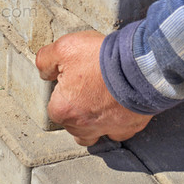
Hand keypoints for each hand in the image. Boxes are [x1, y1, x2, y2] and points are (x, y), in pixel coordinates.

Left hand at [36, 31, 152, 143]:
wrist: (139, 65)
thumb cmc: (100, 58)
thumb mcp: (63, 48)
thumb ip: (45, 60)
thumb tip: (44, 72)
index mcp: (63, 110)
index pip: (54, 108)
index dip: (62, 93)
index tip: (71, 80)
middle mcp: (83, 126)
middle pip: (72, 125)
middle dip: (75, 111)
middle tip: (85, 90)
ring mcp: (107, 129)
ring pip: (92, 135)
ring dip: (91, 125)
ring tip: (97, 106)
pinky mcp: (129, 127)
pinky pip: (117, 133)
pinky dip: (115, 124)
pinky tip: (117, 109)